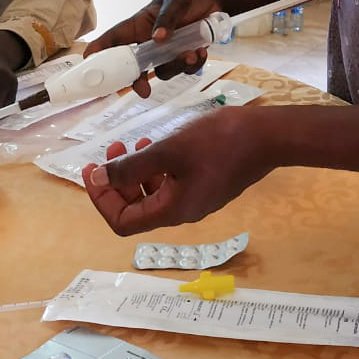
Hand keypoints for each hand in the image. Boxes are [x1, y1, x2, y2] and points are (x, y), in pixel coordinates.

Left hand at [82, 107, 270, 234]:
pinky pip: (172, 184)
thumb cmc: (218, 142)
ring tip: (134, 142)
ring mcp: (198, 199)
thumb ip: (131, 167)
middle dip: (117, 180)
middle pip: (136, 209)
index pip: (122, 221)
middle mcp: (183, 212)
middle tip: (111, 148)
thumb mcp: (168, 151)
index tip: (91, 170)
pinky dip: (157, 168)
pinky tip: (159, 144)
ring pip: (154, 194)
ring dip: (136, 171)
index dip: (101, 199)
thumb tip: (98, 179)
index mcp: (172, 210)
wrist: (267, 137)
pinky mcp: (208, 185)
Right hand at [83, 0, 223, 96]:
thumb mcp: (177, 0)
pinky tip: (201, 51)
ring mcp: (167, 50)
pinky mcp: (184, 55)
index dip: (100, 50)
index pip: (115, 38)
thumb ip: (168, 18)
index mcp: (140, 24)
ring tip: (193, 53)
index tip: (88, 63)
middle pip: (135, 66)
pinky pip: (184, 69)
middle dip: (138, 80)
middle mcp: (149, 40)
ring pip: (162, 70)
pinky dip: (193, 64)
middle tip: (144, 90)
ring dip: (177, 67)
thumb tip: (157, 38)